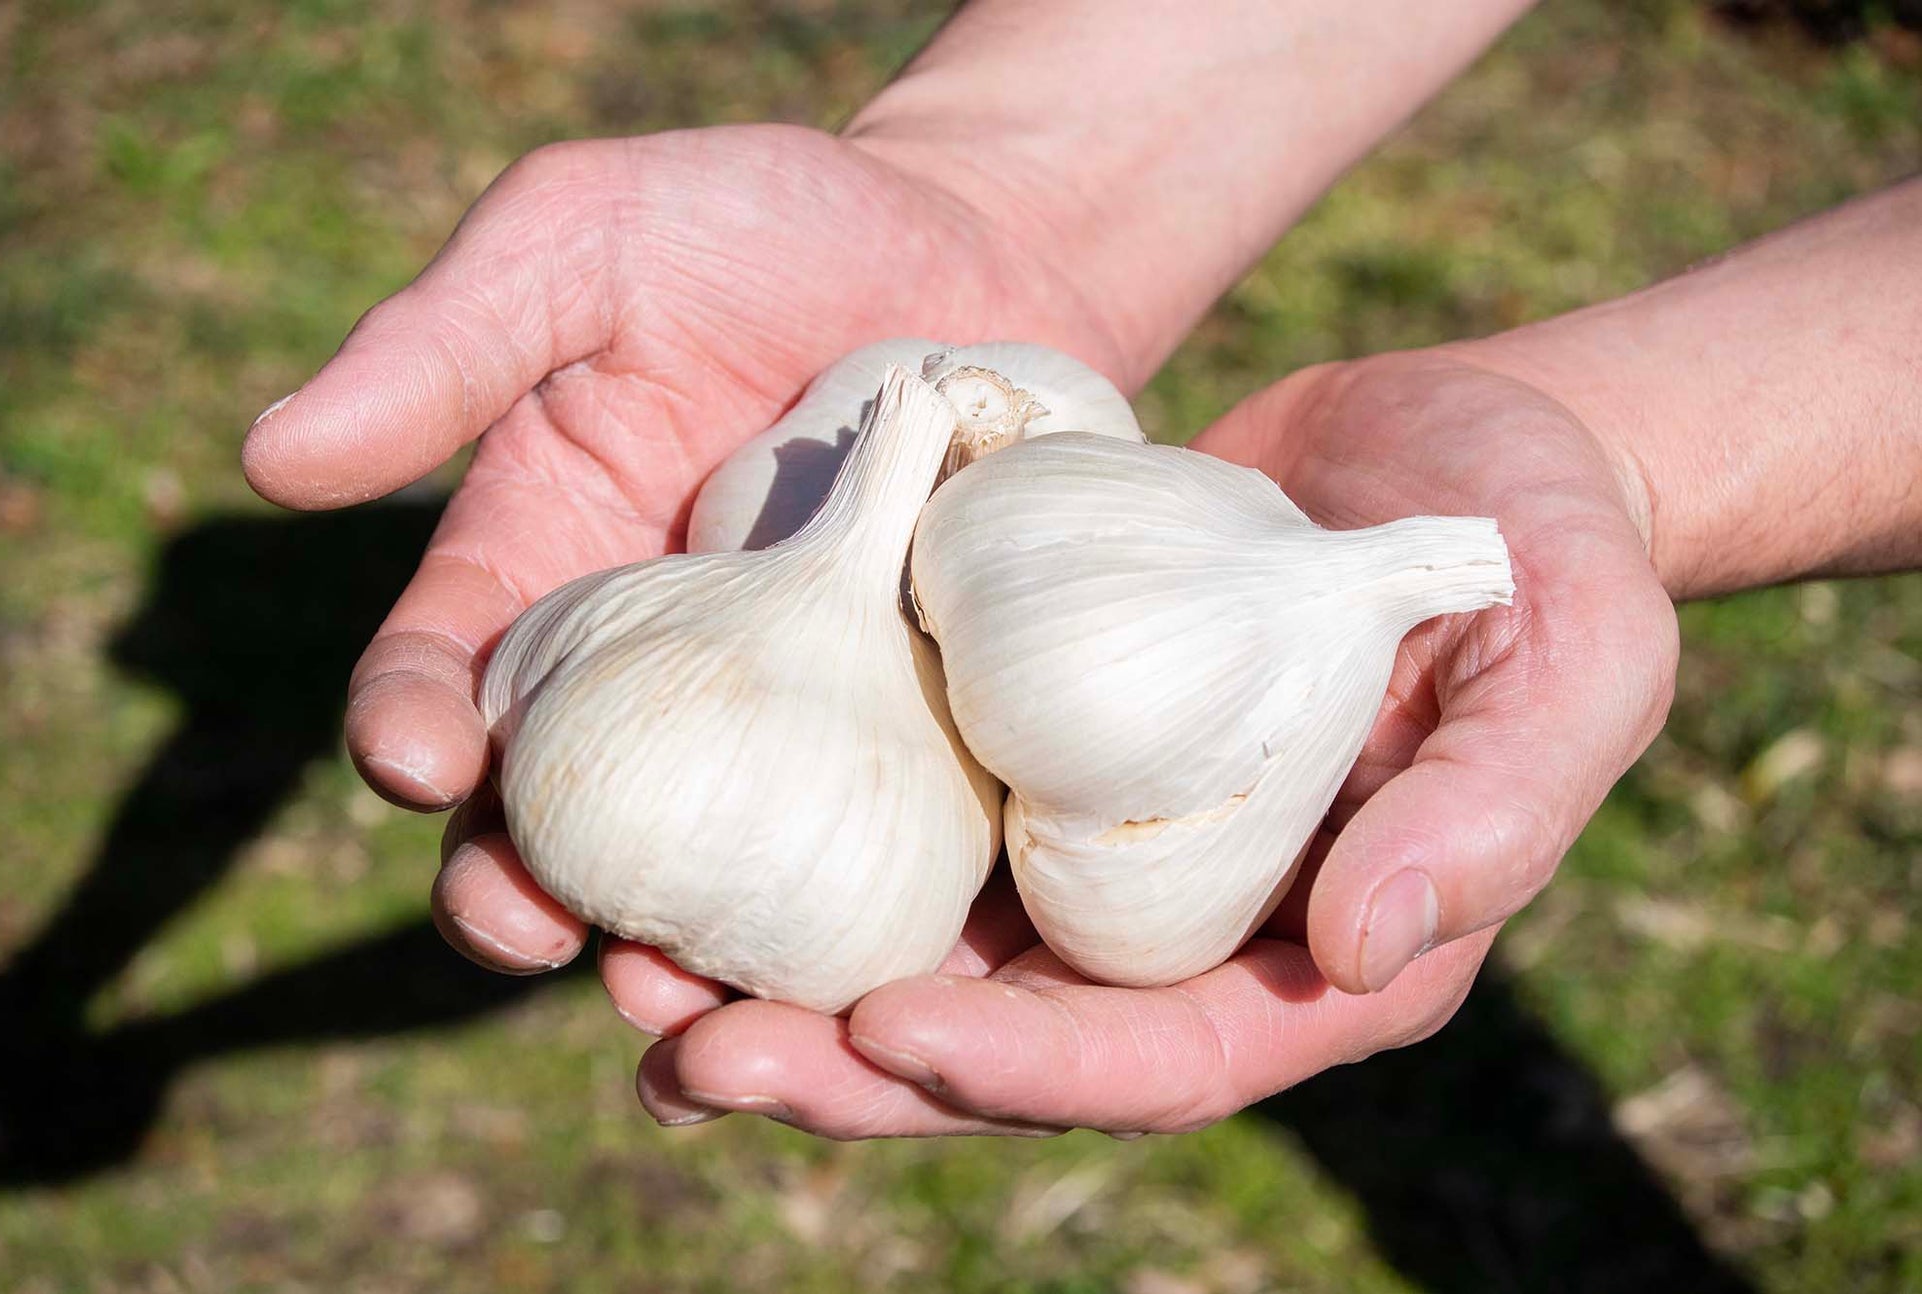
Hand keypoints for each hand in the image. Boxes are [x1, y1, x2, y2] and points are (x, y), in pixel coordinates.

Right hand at [242, 124, 1133, 986]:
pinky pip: (868, 846)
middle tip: (533, 927)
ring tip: (685, 988)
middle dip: (518, 894)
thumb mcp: (587, 243)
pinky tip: (861, 954)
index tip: (420, 757)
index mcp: (538, 574)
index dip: (410, 729)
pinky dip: (851, 913)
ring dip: (674, 944)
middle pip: (553, 822)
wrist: (975, 251)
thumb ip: (445, 344)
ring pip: (702, 873)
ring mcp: (780, 721)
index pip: (438, 680)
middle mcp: (643, 676)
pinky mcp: (905, 739)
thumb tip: (269, 459)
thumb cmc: (761, 226)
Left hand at [630, 350, 1677, 1135]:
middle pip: (1000, 1040)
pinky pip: (899, 820)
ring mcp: (1090, 846)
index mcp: (1312, 956)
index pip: (1160, 1056)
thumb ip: (1491, 806)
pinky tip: (671, 840)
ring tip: (624, 973)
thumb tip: (1362, 951)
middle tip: (690, 1055)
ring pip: (917, 949)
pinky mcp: (1023, 748)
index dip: (1024, 1071)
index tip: (885, 1037)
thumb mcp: (1571, 655)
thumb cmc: (1542, 548)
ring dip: (773, 982)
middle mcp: (1182, 930)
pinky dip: (790, 844)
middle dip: (841, 1068)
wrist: (1448, 451)